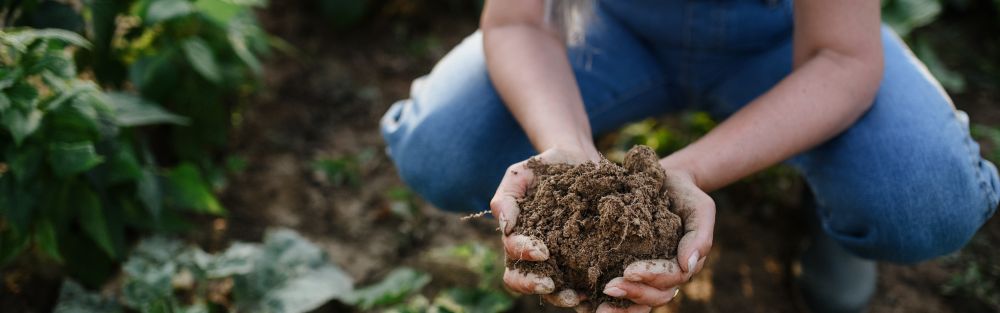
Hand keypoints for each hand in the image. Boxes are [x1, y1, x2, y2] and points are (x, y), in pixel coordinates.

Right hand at [490, 147, 599, 307]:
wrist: (578, 159)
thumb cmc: (544, 168)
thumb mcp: (520, 175)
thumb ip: (506, 198)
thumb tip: (505, 227)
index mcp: (518, 237)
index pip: (513, 256)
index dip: (524, 256)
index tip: (542, 251)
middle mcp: (536, 255)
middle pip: (525, 281)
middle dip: (535, 285)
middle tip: (551, 285)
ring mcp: (560, 260)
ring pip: (553, 289)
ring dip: (561, 296)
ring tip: (578, 297)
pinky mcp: (584, 259)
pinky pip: (582, 282)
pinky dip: (588, 293)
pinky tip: (598, 293)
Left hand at [596, 169, 715, 312]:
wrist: (664, 182)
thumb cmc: (685, 195)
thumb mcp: (700, 208)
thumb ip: (700, 236)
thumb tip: (688, 266)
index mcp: (682, 264)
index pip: (670, 278)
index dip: (651, 277)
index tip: (629, 271)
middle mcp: (665, 275)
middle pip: (654, 296)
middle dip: (633, 294)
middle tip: (608, 288)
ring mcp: (646, 274)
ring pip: (637, 301)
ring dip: (619, 307)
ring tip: (597, 307)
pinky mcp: (625, 267)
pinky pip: (620, 291)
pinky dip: (604, 300)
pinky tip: (584, 302)